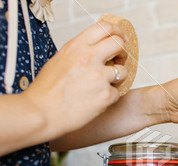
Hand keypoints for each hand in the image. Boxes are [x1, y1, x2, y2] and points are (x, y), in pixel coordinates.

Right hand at [22, 21, 127, 135]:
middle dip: (123, 53)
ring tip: (102, 86)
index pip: (104, 28)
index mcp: (76, 47)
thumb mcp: (59, 60)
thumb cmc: (46, 91)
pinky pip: (117, 93)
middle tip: (119, 61)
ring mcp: (99, 77)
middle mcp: (89, 58)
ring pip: (123, 71)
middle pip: (119, 44)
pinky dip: (109, 97)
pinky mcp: (106, 95)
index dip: (117, 33)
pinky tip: (95, 101)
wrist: (42, 113)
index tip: (121, 39)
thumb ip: (79, 52)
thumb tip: (96, 49)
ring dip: (117, 78)